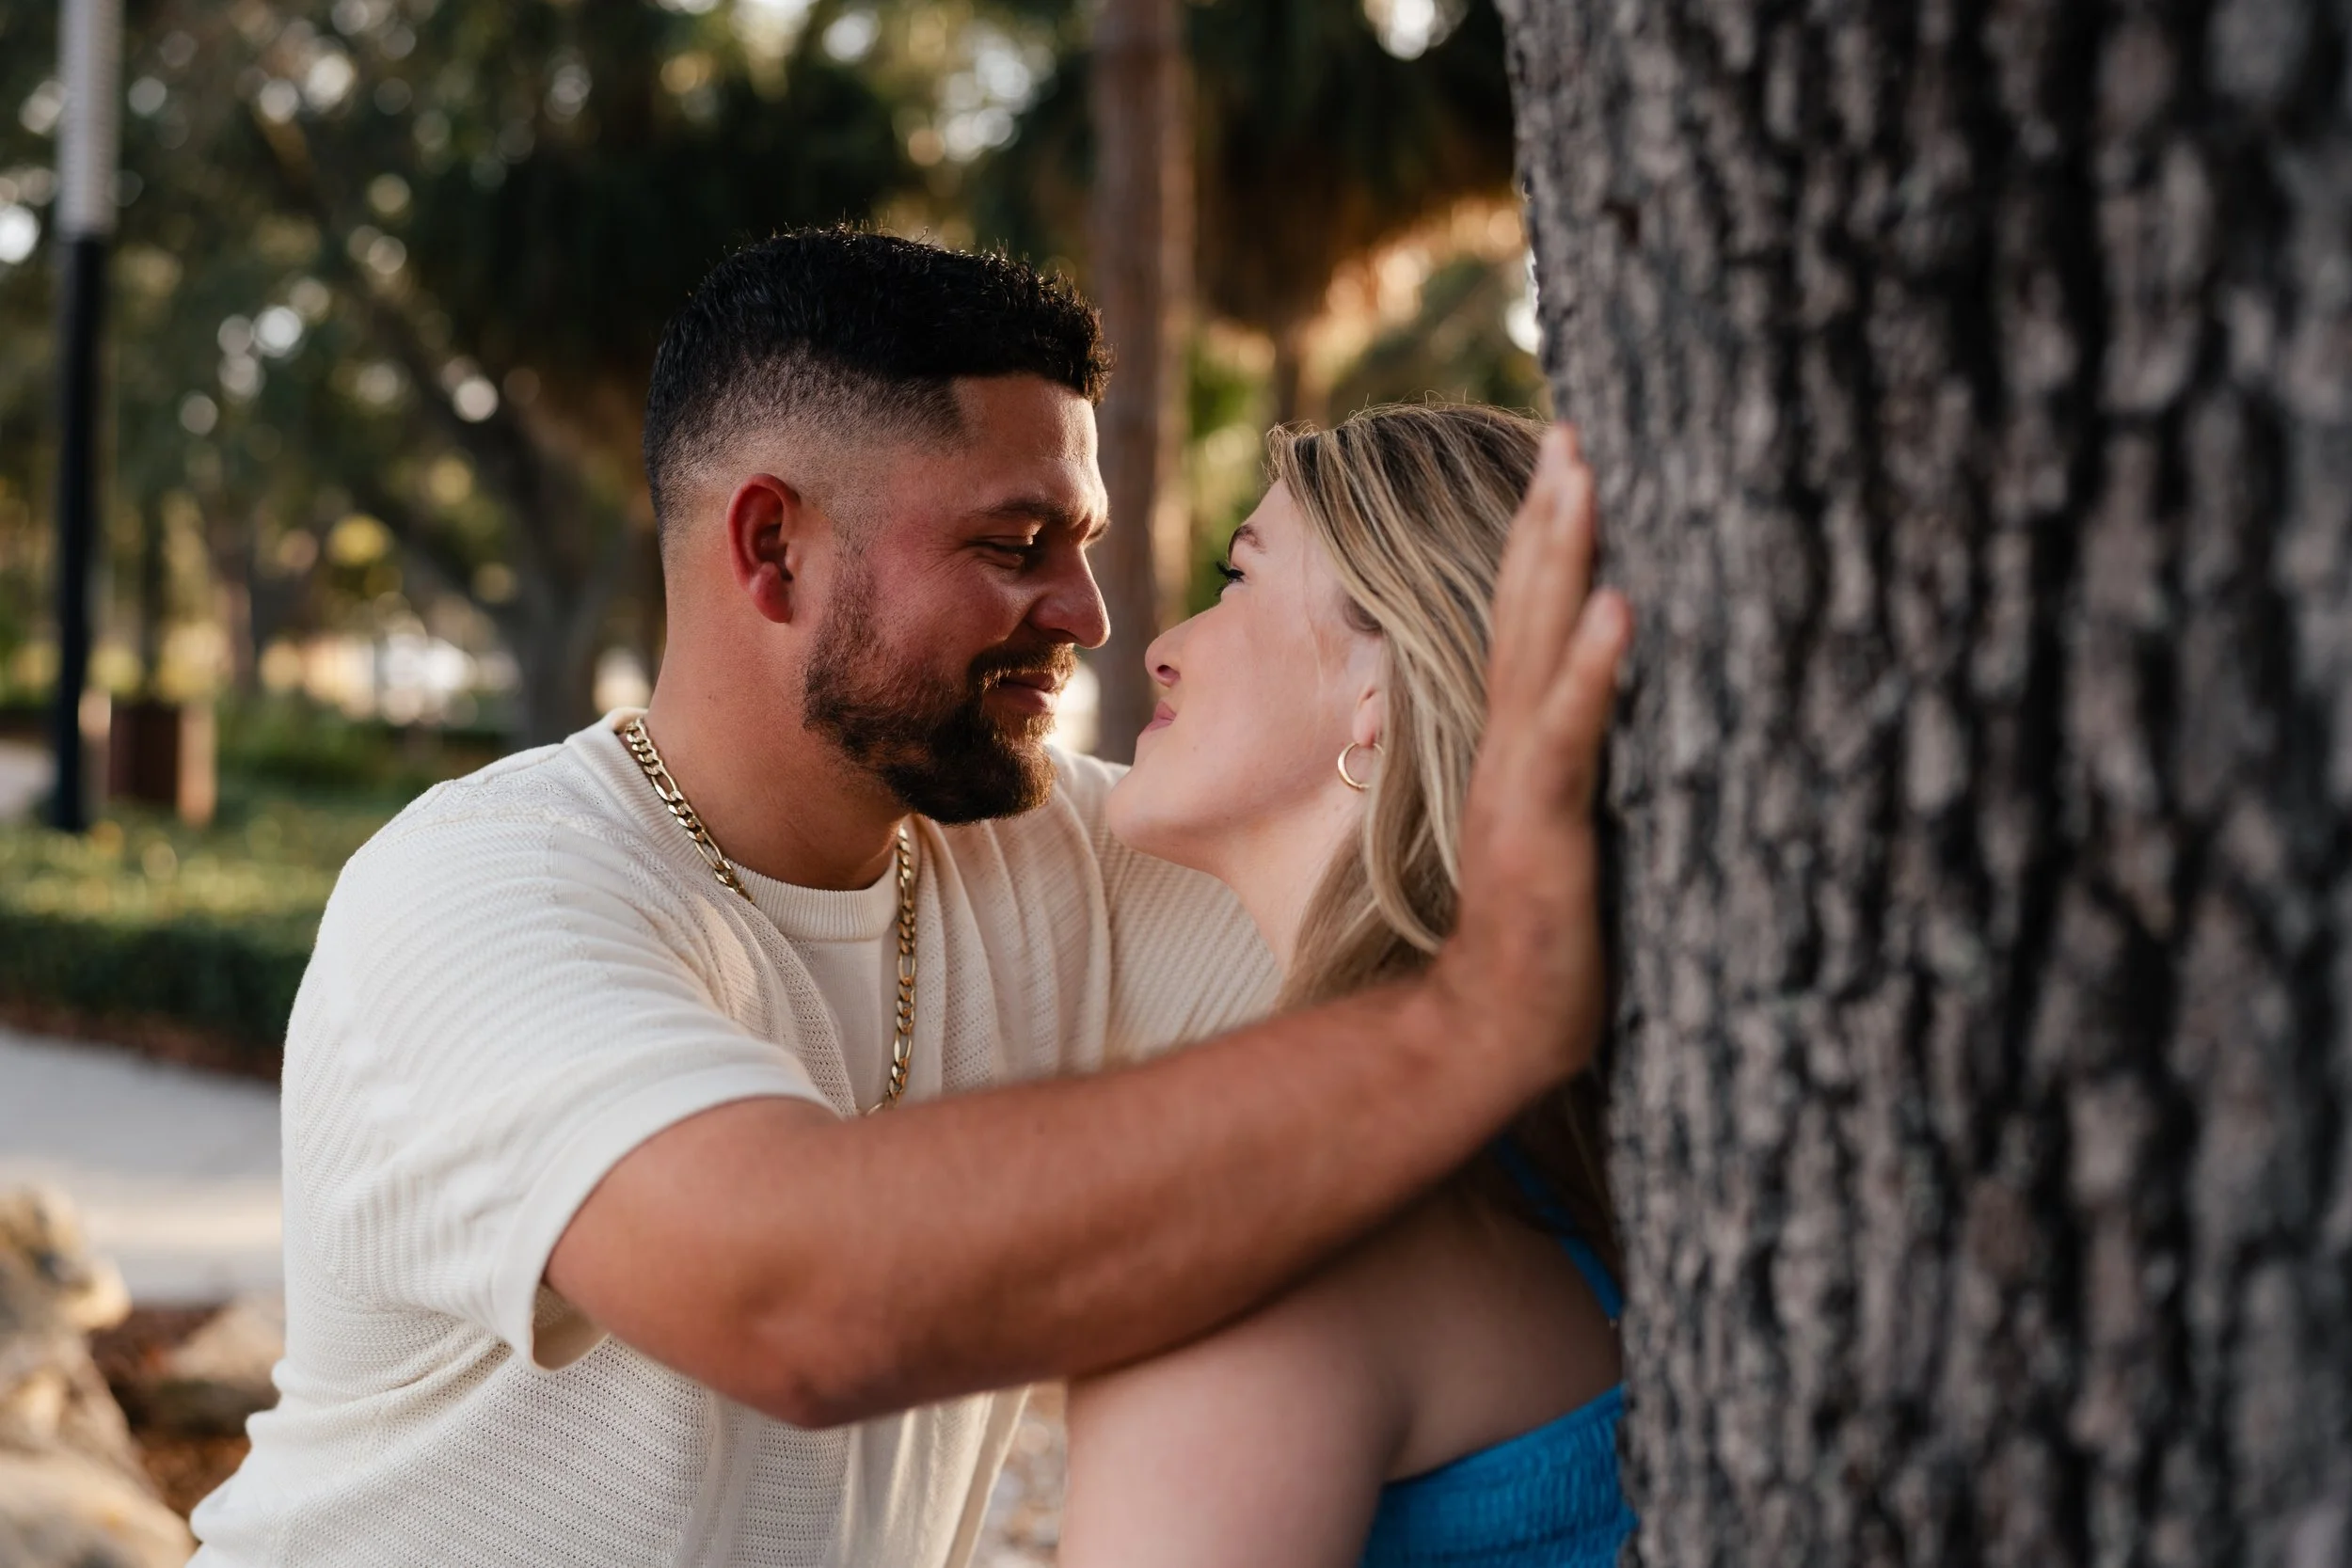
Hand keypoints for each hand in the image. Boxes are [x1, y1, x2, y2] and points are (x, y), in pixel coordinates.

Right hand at [1435, 424, 1630, 1084]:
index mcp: (1519, 743)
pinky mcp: (1544, 827)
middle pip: (1524, 606)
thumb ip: (1586, 771)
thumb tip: (1637, 718)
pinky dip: (1591, 667)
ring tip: (1583, 477)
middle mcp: (1510, 745)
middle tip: (1574, 427)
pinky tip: (1619, 606)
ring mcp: (1521, 781)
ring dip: (1560, 557)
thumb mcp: (1572, 833)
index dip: (1548, 539)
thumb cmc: (1549, 942)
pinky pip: (1568, 734)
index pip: (1529, 620)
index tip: (1572, 458)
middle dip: (1551, 514)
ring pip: (1535, 647)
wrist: (1494, 1029)